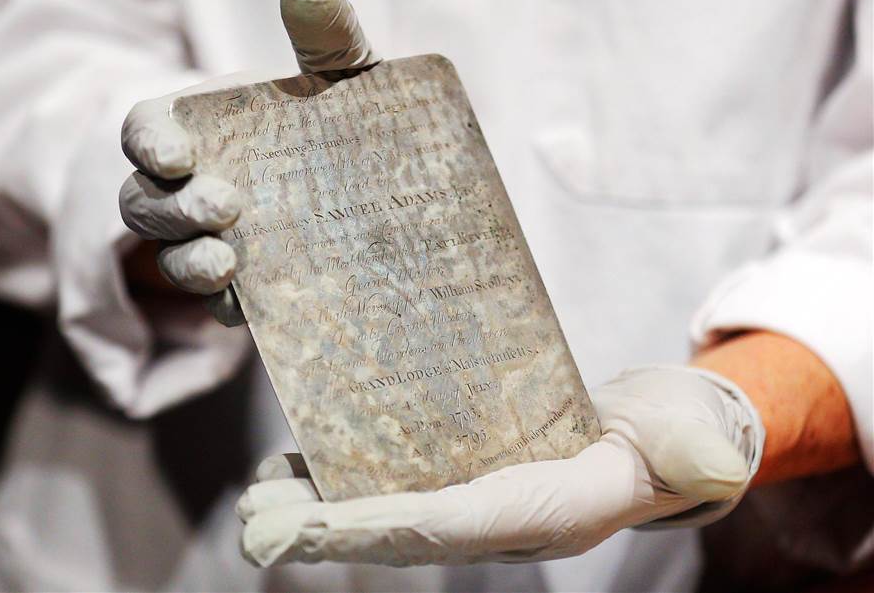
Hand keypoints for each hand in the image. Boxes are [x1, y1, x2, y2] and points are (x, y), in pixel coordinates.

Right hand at [118, 0, 376, 323]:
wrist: (387, 191)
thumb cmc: (347, 120)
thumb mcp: (346, 78)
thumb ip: (326, 37)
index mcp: (199, 127)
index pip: (145, 130)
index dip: (149, 141)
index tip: (178, 154)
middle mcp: (191, 186)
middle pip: (145, 203)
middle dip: (173, 209)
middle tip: (224, 207)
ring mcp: (210, 239)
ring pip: (168, 256)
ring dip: (187, 263)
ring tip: (227, 264)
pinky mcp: (242, 286)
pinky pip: (215, 303)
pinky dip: (225, 305)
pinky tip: (248, 304)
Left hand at [236, 366, 763, 565]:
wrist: (662, 439)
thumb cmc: (676, 435)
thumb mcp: (692, 438)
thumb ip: (695, 451)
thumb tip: (710, 466)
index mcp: (552, 512)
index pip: (455, 526)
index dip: (382, 526)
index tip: (313, 526)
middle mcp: (505, 519)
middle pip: (403, 530)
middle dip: (329, 531)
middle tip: (256, 521)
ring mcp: (483, 501)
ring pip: (389, 512)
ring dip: (322, 509)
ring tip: (258, 492)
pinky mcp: (470, 475)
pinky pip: (399, 485)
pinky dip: (347, 480)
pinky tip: (301, 462)